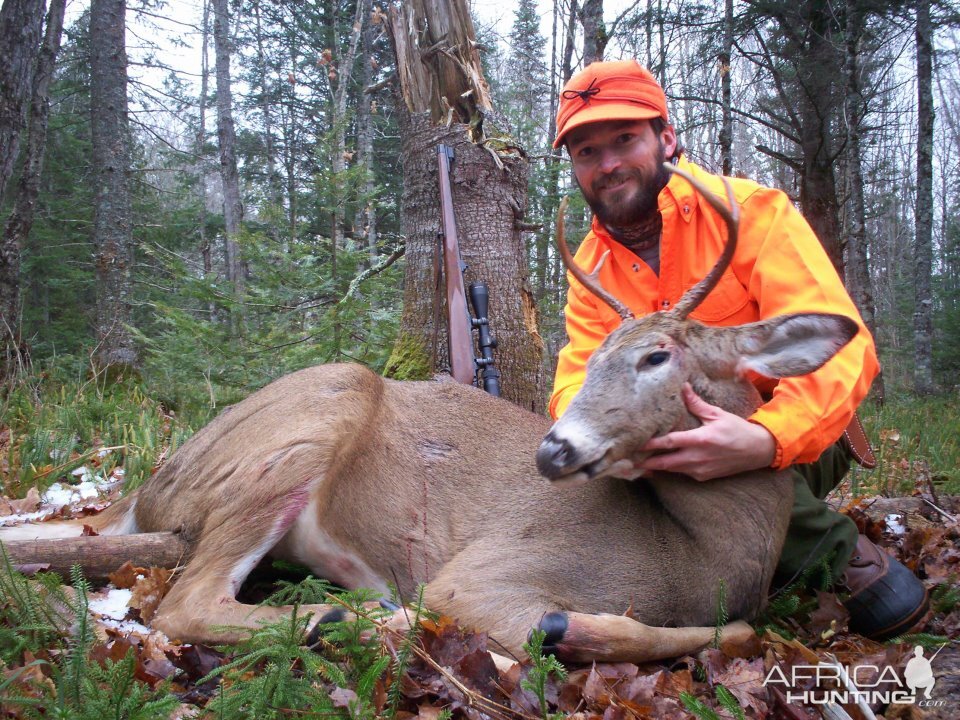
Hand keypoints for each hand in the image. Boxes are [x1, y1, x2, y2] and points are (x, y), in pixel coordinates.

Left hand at [638, 384, 775, 480]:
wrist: (758, 450)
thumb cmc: (737, 430)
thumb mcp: (717, 414)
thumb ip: (696, 404)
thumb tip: (682, 387)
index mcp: (701, 440)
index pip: (670, 442)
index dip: (651, 444)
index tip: (636, 444)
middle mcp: (698, 458)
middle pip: (665, 462)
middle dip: (646, 463)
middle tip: (628, 461)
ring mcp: (701, 470)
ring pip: (672, 470)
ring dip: (656, 467)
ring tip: (637, 464)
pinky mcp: (703, 477)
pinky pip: (682, 474)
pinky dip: (671, 469)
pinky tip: (659, 466)